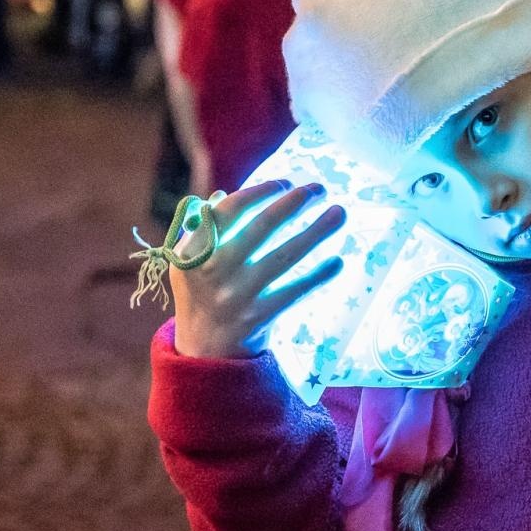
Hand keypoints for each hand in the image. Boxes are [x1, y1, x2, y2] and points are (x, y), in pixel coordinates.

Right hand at [170, 181, 345, 358]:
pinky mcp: (260, 317)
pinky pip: (296, 291)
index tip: (285, 182)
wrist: (204, 348)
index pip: (229, 211)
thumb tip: (221, 195)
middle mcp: (214, 271)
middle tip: (319, 188)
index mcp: (194, 250)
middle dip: (294, 202)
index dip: (260, 192)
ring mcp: (238, 295)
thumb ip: (203, 228)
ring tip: (340, 213)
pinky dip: (319, 275)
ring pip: (286, 256)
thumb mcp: (190, 261)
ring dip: (317, 232)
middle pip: (261, 228)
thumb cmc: (202, 291)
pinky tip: (338, 260)